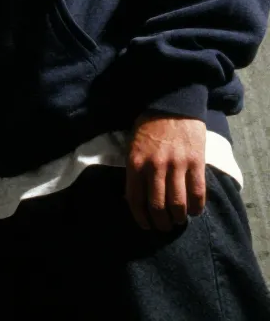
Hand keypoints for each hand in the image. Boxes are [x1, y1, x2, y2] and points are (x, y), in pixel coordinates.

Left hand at [127, 114, 206, 231]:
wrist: (172, 104)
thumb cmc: (148, 125)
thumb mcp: (132, 146)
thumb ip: (134, 169)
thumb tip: (133, 195)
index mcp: (135, 163)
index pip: (135, 199)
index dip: (140, 217)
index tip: (146, 225)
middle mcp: (155, 167)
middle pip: (157, 205)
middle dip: (160, 222)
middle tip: (164, 227)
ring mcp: (176, 165)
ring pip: (177, 203)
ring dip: (178, 217)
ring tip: (179, 221)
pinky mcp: (196, 162)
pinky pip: (197, 192)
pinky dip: (197, 207)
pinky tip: (195, 211)